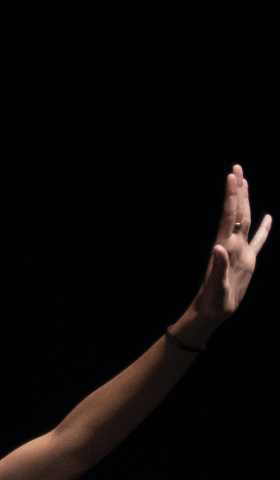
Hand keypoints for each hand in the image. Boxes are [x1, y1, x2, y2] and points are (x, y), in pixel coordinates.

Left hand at [191, 165, 270, 325]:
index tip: (232, 176)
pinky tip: (268, 217)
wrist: (212, 312)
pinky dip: (263, 228)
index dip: (231, 196)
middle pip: (236, 212)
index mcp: (225, 247)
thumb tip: (218, 248)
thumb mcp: (216, 286)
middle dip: (237, 190)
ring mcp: (240, 251)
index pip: (230, 216)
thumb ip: (217, 267)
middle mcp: (232, 244)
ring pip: (245, 220)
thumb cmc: (212, 301)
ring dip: (246, 201)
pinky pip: (258, 240)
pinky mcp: (247, 261)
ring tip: (245, 182)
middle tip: (236, 168)